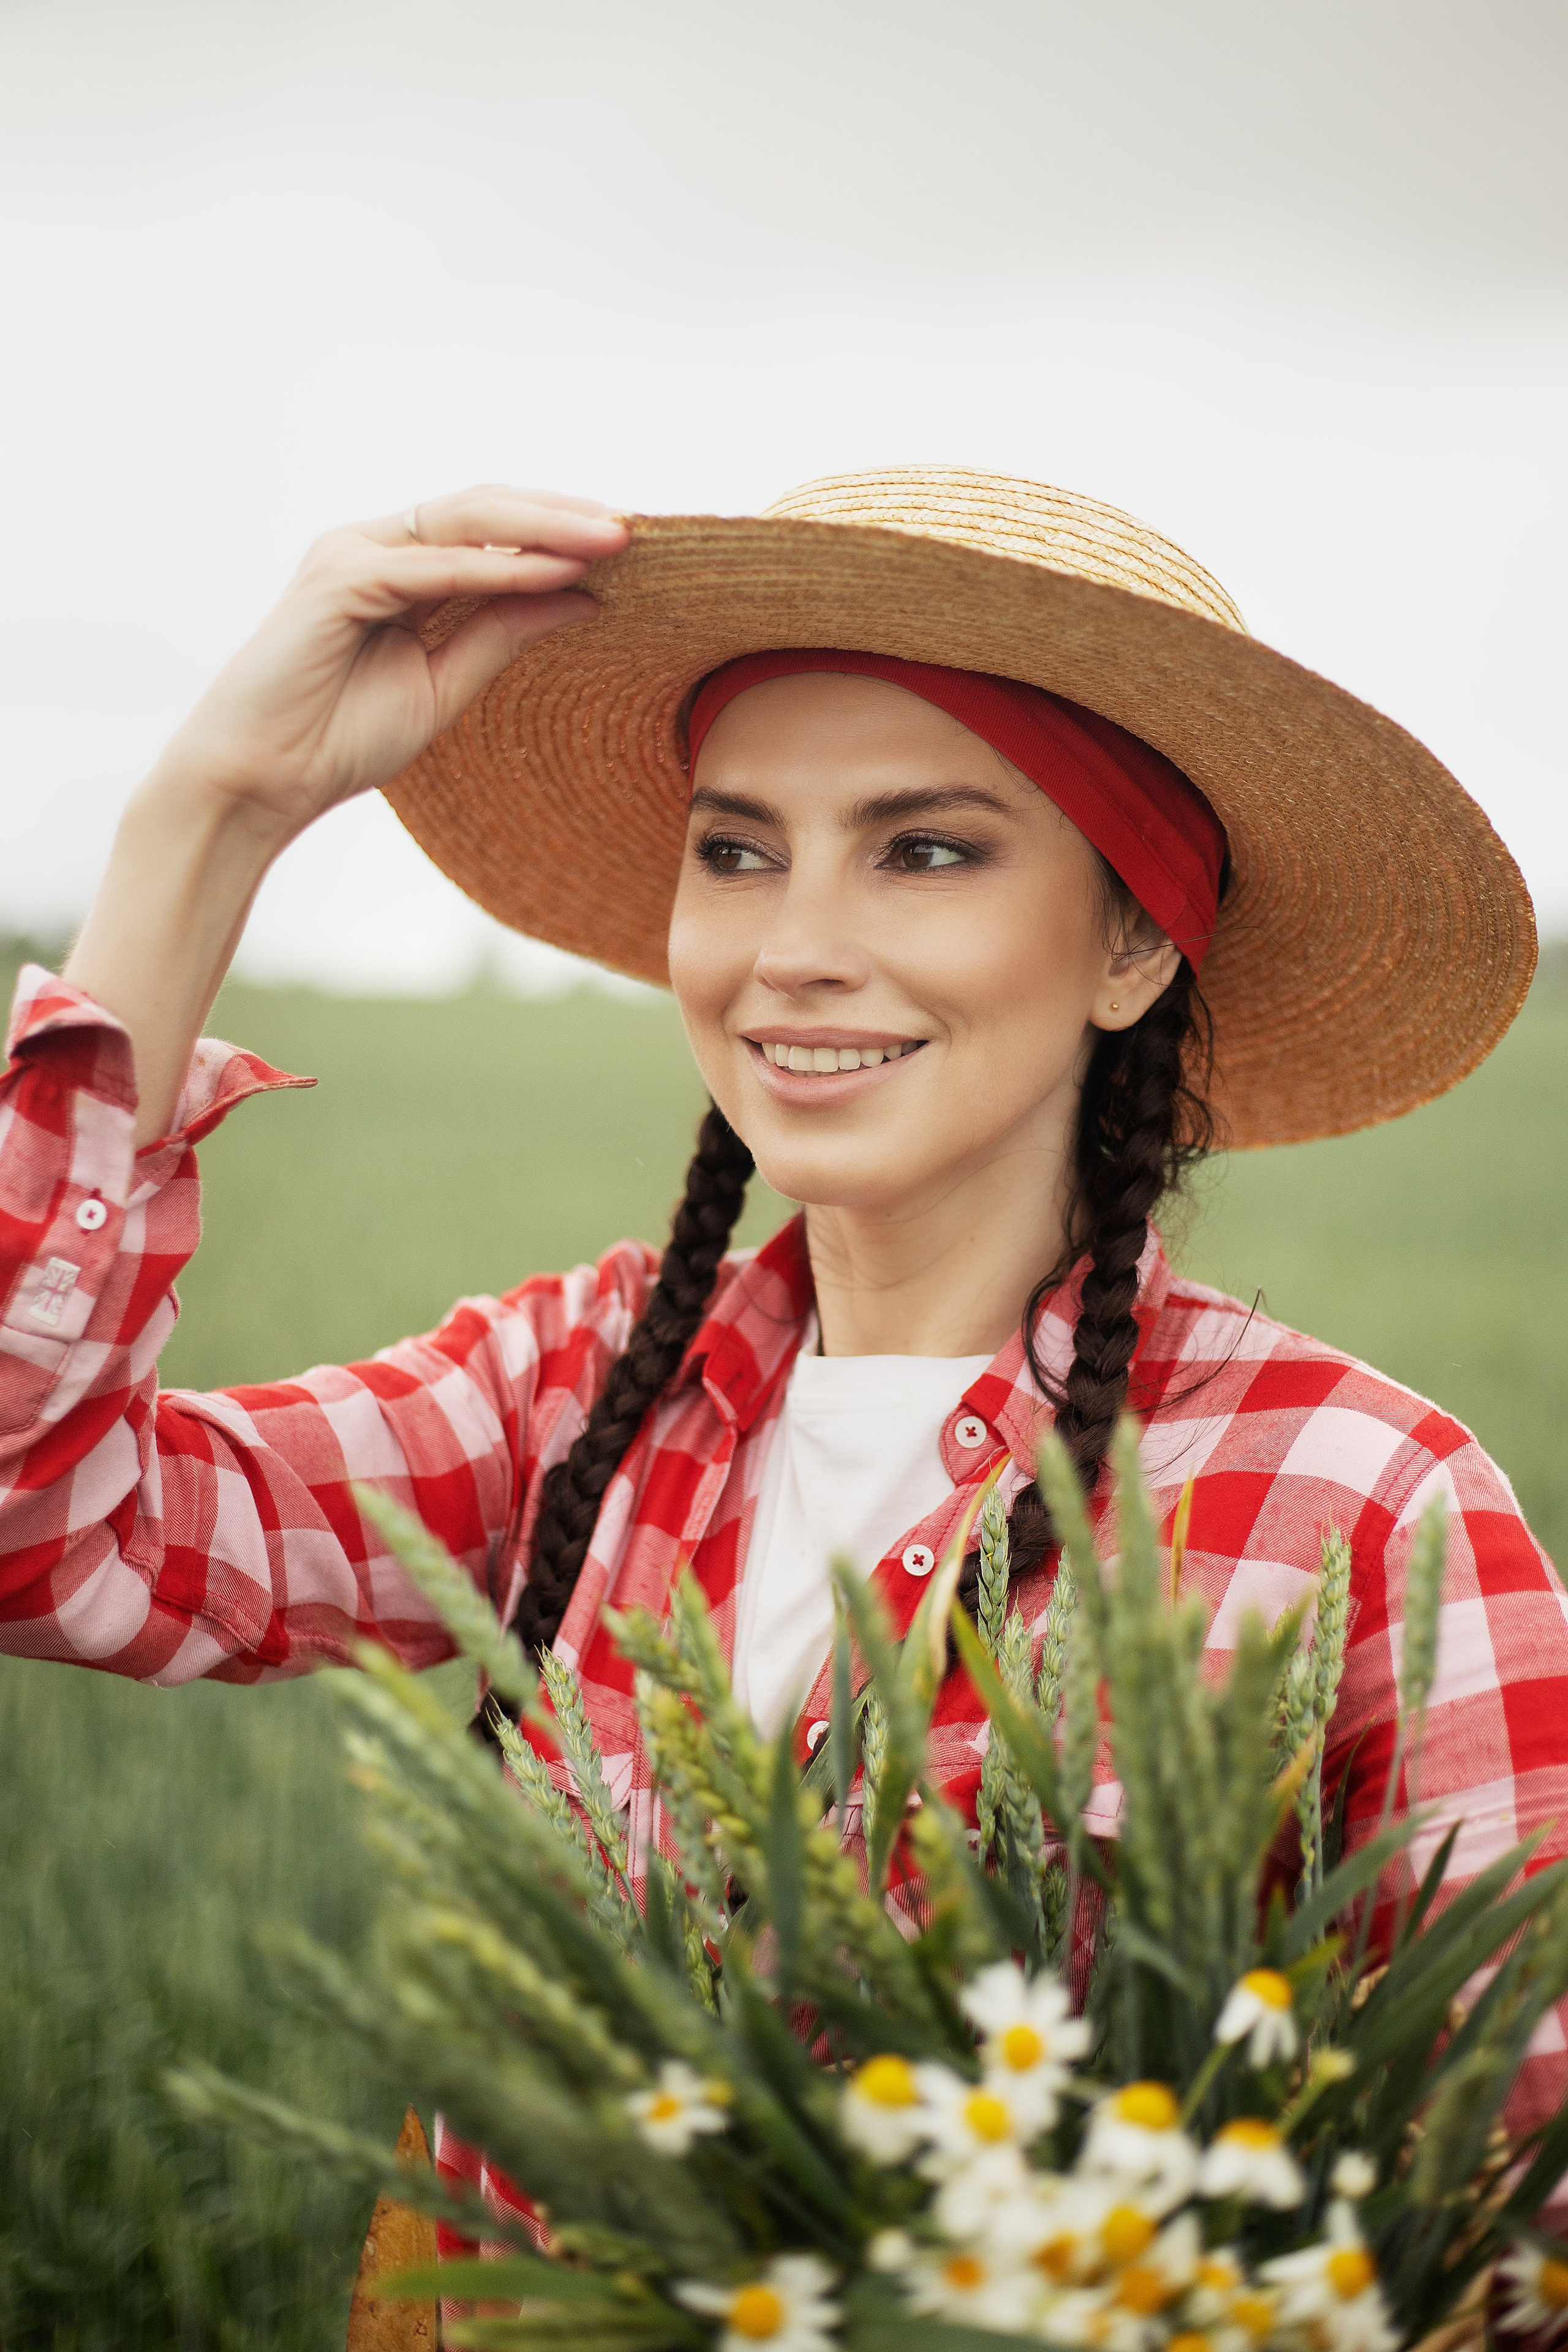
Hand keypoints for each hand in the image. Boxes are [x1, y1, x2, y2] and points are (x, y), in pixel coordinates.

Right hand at [154, 485, 627, 844]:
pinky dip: (494, 570)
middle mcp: (374, 548)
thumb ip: (501, 635)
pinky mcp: (336, 580)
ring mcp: (351, 555)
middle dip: (561, 517)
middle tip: (635, 530)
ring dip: (541, 530)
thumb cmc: (338, 739)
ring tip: (611, 540)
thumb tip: (580, 600)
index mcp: (399, 570)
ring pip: (463, 522)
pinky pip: (431, 567)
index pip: (490, 532)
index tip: (628, 548)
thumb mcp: (443, 685)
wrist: (260, 780)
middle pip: (483, 510)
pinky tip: (550, 575)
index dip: (557, 533)